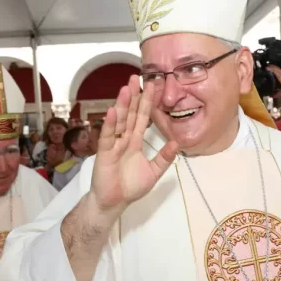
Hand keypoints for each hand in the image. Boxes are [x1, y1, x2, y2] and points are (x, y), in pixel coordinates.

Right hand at [89, 76, 177, 215]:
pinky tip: (113, 111)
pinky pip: (108, 136)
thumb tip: (176, 143)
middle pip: (130, 113)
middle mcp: (124, 139)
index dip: (148, 102)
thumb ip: (164, 158)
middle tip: (136, 77)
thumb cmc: (130, 187)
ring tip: (126, 88)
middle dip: (134, 96)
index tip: (153, 85)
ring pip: (119, 121)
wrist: (114, 202)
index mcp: (135, 141)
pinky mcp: (104, 153)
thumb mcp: (154, 172)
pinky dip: (110, 124)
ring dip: (123, 104)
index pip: (143, 117)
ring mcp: (113, 144)